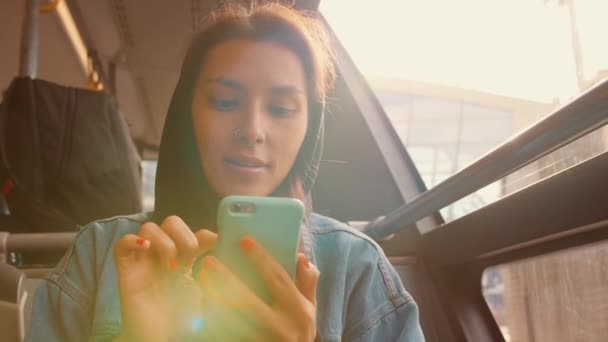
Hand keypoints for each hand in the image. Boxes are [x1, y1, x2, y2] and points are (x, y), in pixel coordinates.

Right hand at [113, 216, 215, 340]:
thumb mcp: (206, 293)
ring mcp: (145, 262)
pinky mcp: (126, 272)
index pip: (196, 234)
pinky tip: (145, 248)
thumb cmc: (184, 320)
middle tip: (189, 256)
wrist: (161, 339)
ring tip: (170, 265)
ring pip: (148, 228)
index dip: (207, 235)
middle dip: (183, 234)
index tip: (218, 243)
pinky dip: (132, 240)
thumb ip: (213, 272)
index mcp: (186, 261)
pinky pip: (121, 245)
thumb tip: (221, 248)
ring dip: (164, 241)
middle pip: (171, 222)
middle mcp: (164, 257)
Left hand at [198, 237, 319, 340]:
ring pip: (232, 321)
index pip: (279, 279)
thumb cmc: (299, 332)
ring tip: (200, 283)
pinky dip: (212, 324)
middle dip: (227, 280)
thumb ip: (307, 284)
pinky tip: (202, 310)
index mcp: (298, 311)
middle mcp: (282, 327)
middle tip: (208, 261)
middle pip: (249, 300)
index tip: (244, 240)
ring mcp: (263, 341)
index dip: (261, 259)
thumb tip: (301, 256)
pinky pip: (226, 336)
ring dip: (214, 302)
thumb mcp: (309, 309)